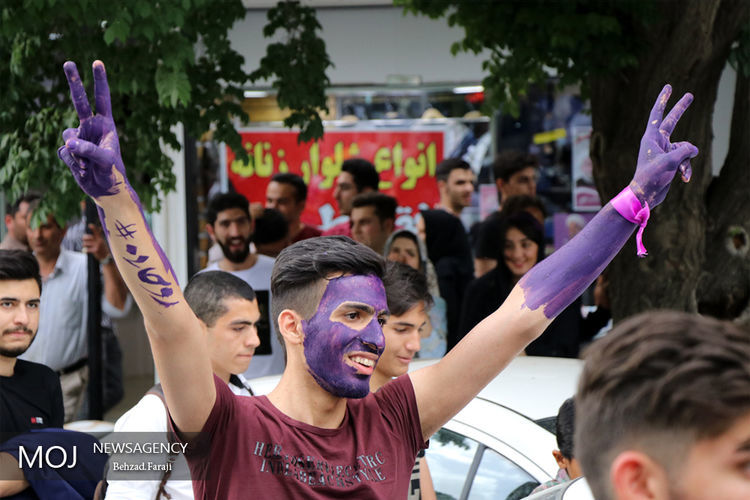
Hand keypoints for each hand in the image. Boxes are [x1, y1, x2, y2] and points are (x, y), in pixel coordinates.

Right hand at [57, 61, 126, 199]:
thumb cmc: (113, 173)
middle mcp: (91, 127)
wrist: (106, 190)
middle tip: (68, 62)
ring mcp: (79, 138)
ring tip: (89, 165)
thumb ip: (89, 150)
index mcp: (106, 125)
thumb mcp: (106, 161)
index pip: (102, 99)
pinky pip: (64, 152)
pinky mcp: (69, 151)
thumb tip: (68, 143)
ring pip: (68, 136)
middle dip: (74, 82)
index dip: (100, 81)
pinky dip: (73, 163)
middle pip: (79, 101)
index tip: (97, 62)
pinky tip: (83, 171)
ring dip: (77, 153)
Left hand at [82, 223, 109, 260]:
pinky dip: (85, 250)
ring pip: (85, 243)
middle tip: (84, 239)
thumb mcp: (101, 241)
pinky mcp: (95, 250)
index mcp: (100, 238)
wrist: (106, 257)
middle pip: (87, 237)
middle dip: (84, 238)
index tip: (90, 225)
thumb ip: (98, 235)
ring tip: (87, 247)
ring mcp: (97, 246)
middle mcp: (99, 241)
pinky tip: (87, 251)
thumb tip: (99, 228)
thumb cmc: (102, 248)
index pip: (96, 231)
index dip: (93, 228)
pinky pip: (86, 249)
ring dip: (85, 245)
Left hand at [629, 84, 698, 207]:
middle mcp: (657, 142)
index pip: (657, 114)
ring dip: (686, 161)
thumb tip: (694, 149)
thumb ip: (684, 150)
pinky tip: (684, 178)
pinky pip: (685, 160)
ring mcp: (664, 151)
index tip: (668, 86)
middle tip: (690, 94)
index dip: (663, 100)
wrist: (646, 195)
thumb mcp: (670, 161)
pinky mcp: (670, 161)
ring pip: (685, 148)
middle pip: (672, 121)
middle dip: (681, 109)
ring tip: (680, 171)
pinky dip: (687, 168)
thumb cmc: (651, 177)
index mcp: (651, 138)